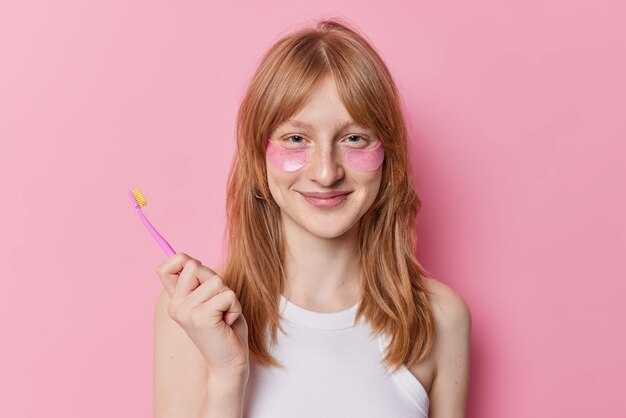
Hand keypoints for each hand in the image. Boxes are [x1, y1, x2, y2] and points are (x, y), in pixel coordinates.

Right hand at [155, 252, 248, 380]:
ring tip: (223, 316)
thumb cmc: (224, 327)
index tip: (199, 281)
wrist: (229, 360)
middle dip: (216, 283)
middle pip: (196, 267)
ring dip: (228, 298)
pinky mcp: (202, 317)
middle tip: (218, 306)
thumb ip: (199, 277)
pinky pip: (227, 296)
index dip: (184, 263)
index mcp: (175, 300)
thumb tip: (188, 259)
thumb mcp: (210, 296)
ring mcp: (186, 311)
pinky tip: (227, 323)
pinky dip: (234, 307)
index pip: (166, 267)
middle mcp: (175, 305)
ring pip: (216, 281)